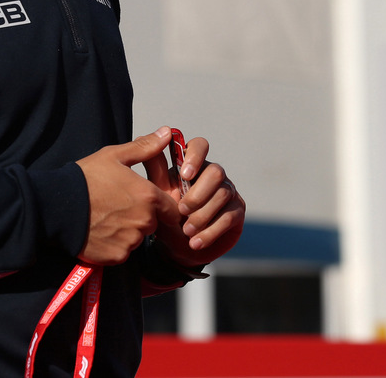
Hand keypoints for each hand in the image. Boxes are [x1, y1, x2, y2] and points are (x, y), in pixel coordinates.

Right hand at [74, 129, 177, 265]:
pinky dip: (115, 245)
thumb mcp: (114, 156)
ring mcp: (130, 241)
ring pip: (137, 238)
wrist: (56, 207)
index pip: (171, 208)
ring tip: (106, 218)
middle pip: (153, 223)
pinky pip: (123, 251)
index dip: (161, 205)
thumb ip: (145, 148)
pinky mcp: (116, 256)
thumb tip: (167, 133)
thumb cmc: (85, 180)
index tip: (146, 202)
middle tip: (118, 207)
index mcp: (148, 197)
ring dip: (128, 231)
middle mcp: (144, 221)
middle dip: (141, 217)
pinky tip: (100, 232)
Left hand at [145, 133, 245, 267]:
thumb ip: (154, 168)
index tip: (185, 175)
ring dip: (202, 216)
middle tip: (181, 211)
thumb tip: (148, 138)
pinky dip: (210, 232)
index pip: (200, 145)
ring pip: (223, 194)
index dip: (195, 156)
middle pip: (216, 172)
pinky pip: (229, 216)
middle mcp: (213, 174)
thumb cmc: (167, 215)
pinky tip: (195, 242)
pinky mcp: (237, 211)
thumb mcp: (157, 194)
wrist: (177, 248)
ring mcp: (228, 191)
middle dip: (198, 194)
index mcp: (193, 165)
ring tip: (186, 231)